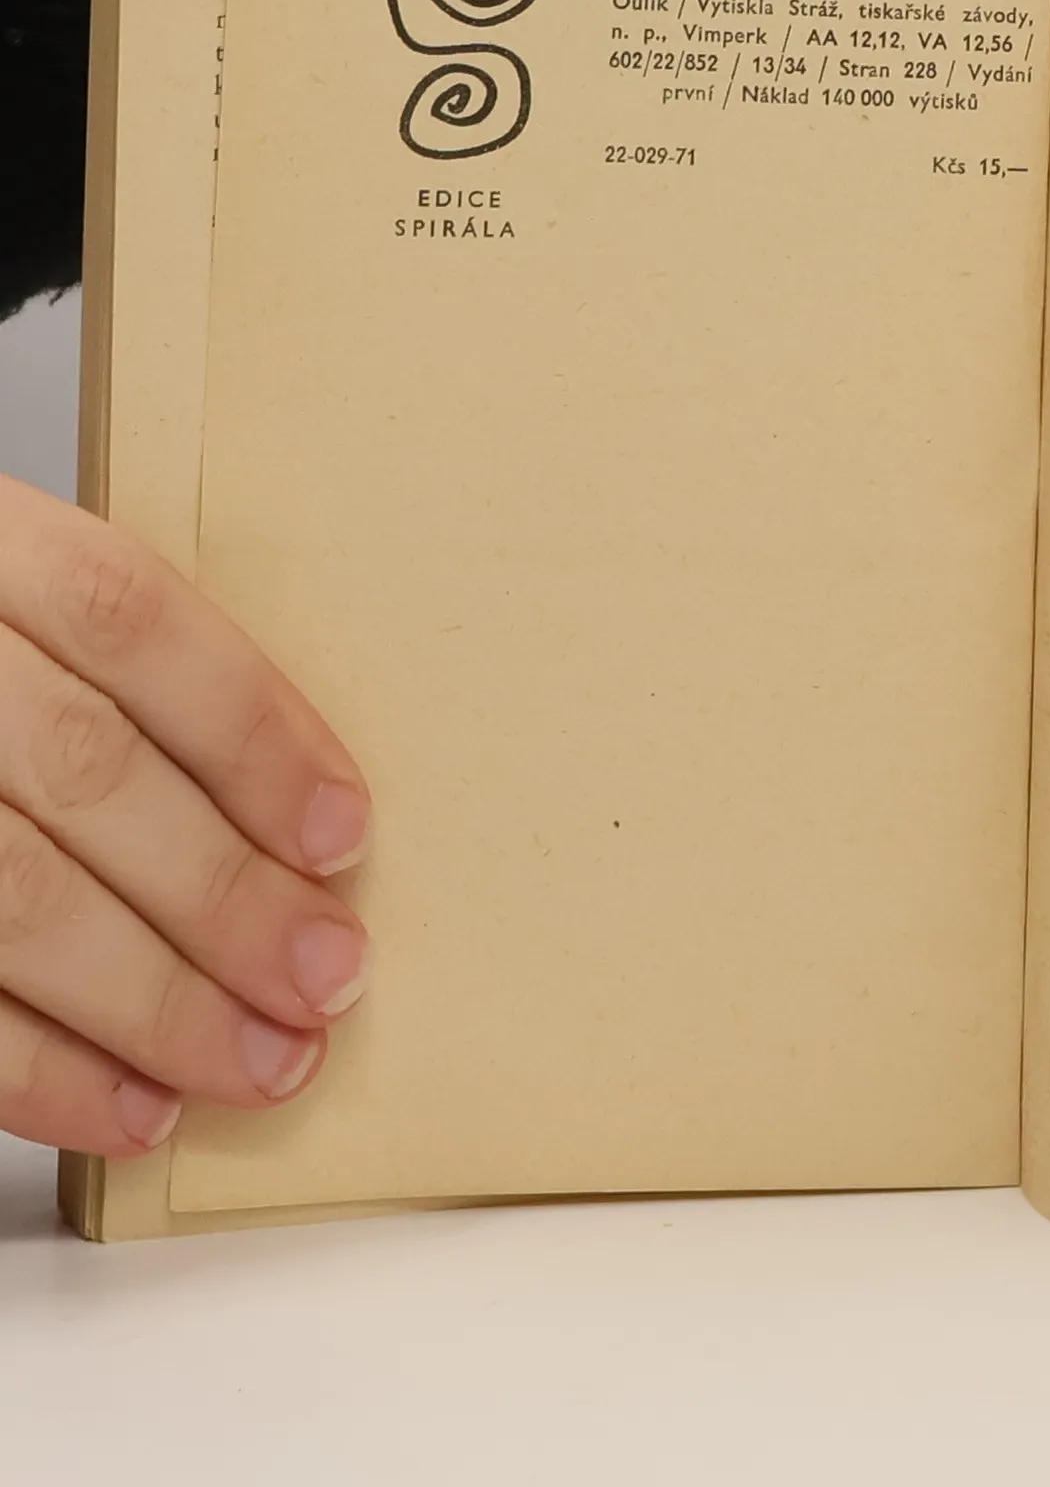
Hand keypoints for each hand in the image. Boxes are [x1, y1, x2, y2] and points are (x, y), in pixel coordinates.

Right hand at [0, 477, 369, 1155]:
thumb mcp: (18, 615)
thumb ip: (114, 683)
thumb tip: (295, 827)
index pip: (128, 621)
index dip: (251, 733)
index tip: (343, 832)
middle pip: (85, 772)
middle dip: (226, 893)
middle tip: (329, 975)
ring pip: (13, 898)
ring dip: (156, 1003)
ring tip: (266, 1062)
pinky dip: (39, 1073)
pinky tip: (133, 1108)